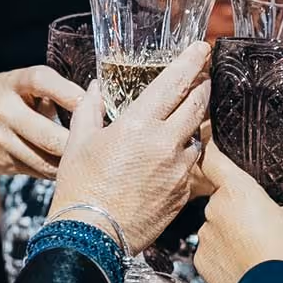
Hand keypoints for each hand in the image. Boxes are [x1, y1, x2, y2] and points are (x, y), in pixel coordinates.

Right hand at [0, 65, 83, 177]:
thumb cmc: (0, 98)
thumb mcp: (18, 84)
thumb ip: (49, 90)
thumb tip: (94, 103)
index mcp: (10, 83)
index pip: (42, 82)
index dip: (71, 93)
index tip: (94, 102)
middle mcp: (2, 112)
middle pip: (49, 135)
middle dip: (79, 142)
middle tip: (101, 143)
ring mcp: (0, 142)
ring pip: (46, 160)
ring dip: (71, 161)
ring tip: (90, 158)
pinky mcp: (1, 164)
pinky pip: (38, 171)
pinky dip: (56, 170)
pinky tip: (70, 167)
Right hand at [48, 42, 209, 249]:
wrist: (92, 236)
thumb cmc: (81, 188)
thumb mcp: (79, 142)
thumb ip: (90, 109)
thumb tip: (96, 88)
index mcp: (139, 125)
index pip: (175, 82)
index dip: (192, 60)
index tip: (202, 47)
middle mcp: (166, 143)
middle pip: (198, 104)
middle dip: (202, 86)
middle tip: (202, 77)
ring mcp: (179, 169)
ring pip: (199, 135)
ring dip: (195, 122)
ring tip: (186, 116)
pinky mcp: (183, 192)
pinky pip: (192, 164)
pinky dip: (186, 154)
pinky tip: (173, 154)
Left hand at [193, 144, 282, 282]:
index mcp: (237, 190)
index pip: (213, 158)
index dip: (212, 149)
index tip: (210, 143)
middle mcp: (214, 208)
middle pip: (222, 197)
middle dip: (238, 206)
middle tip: (260, 222)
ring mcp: (204, 235)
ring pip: (217, 224)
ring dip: (231, 231)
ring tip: (255, 248)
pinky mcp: (200, 259)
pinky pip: (211, 248)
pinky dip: (224, 253)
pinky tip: (243, 263)